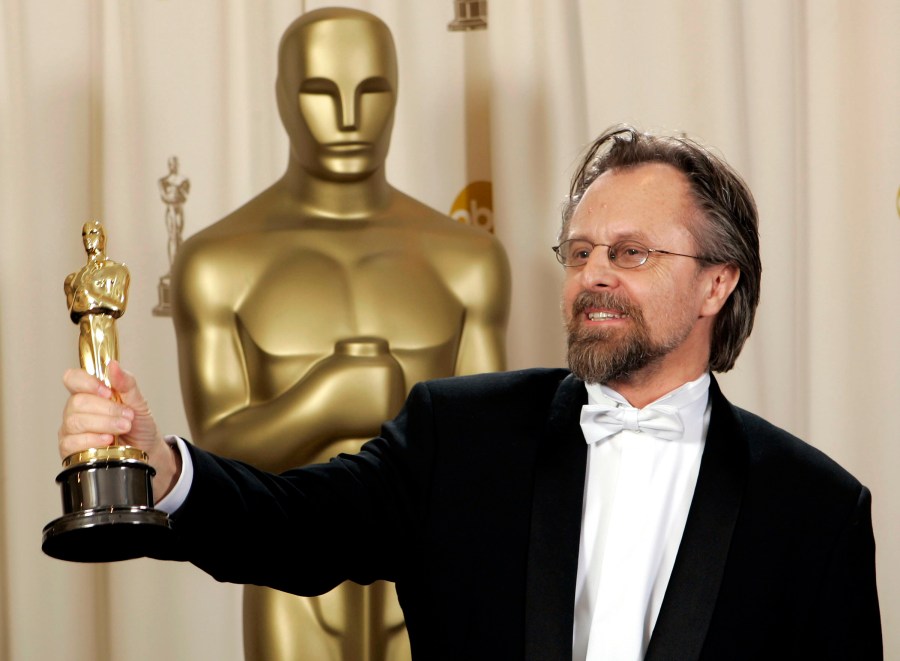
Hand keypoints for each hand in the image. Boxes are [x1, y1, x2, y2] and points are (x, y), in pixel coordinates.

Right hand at [59, 362, 179, 499]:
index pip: (73, 379)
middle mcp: (76, 410)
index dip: (87, 383)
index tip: (107, 391)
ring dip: (104, 424)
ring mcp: (71, 430)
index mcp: (90, 393)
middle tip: (127, 416)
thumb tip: (113, 364)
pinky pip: (72, 443)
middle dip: (107, 410)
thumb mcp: (138, 402)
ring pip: (75, 422)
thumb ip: (126, 383)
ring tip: (123, 428)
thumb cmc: (139, 424)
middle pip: (77, 402)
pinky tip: (107, 442)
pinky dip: (92, 441)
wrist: (146, 449)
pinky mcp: (71, 450)